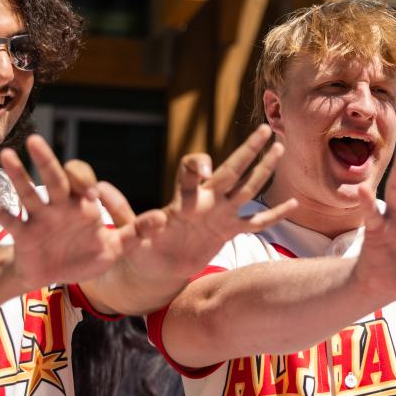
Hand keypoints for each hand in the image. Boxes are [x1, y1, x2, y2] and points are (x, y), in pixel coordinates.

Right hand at [0, 134, 125, 289]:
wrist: (59, 275)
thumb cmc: (87, 254)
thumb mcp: (115, 248)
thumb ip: (136, 233)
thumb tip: (163, 219)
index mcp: (83, 206)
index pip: (84, 186)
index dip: (86, 187)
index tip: (90, 196)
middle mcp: (60, 206)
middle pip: (54, 180)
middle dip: (46, 161)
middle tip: (34, 141)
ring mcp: (40, 218)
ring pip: (28, 194)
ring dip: (18, 175)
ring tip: (6, 156)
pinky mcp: (24, 234)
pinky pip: (9, 221)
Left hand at [99, 124, 297, 282]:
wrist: (154, 267)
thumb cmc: (141, 247)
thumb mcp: (129, 231)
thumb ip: (119, 211)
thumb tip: (100, 188)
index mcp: (183, 201)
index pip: (193, 172)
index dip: (196, 168)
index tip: (199, 170)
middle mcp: (205, 202)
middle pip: (230, 171)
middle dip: (247, 151)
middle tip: (263, 128)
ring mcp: (220, 216)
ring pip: (247, 189)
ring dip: (263, 170)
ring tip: (280, 147)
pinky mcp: (228, 232)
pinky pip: (256, 223)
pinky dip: (273, 216)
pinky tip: (295, 205)